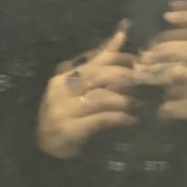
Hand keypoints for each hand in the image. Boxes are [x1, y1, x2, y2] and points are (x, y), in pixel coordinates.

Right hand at [37, 28, 139, 159]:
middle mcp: (61, 90)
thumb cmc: (65, 117)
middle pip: (98, 76)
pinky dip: (119, 118)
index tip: (136, 59)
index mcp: (62, 78)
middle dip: (123, 76)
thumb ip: (96, 68)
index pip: (93, 62)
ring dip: (123, 99)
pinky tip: (130, 120)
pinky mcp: (70, 128)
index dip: (117, 57)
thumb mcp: (76, 91)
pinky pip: (101, 118)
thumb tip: (120, 36)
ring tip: (138, 103)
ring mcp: (63, 109)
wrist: (45, 151)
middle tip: (141, 81)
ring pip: (100, 97)